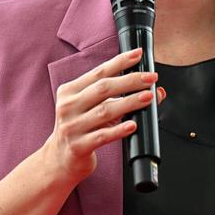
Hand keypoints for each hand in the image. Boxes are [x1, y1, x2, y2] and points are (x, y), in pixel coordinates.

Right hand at [41, 48, 165, 186]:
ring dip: (129, 102)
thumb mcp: (91, 109)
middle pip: (103, 88)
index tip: (137, 55)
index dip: (119, 62)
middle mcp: (68, 106)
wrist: (59, 160)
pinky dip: (119, 130)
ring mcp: (72, 127)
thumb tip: (155, 92)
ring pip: (105, 111)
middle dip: (130, 80)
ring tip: (147, 98)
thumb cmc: (79, 129)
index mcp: (69, 91)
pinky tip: (132, 125)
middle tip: (150, 78)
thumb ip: (118, 98)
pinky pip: (102, 136)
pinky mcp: (79, 146)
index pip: (98, 72)